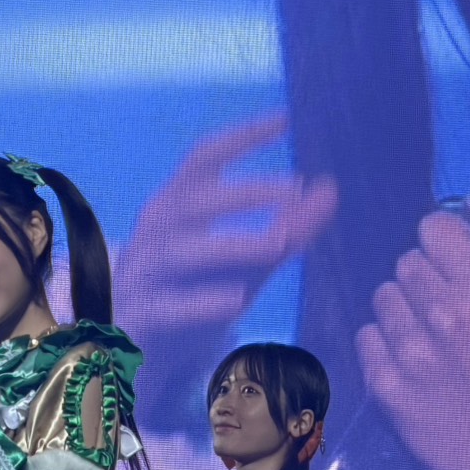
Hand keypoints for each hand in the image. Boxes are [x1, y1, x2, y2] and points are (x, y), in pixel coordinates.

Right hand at [115, 115, 336, 419]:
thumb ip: (287, 226)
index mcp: (176, 204)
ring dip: (231, 244)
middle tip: (294, 191)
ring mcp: (143, 273)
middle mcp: (155, 231)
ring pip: (181, 252)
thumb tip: (329, 190)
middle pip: (194, 201)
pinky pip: (168, 306)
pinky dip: (200, 303)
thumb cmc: (198, 289)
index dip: (242, 137)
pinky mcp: (140, 316)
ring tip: (278, 244)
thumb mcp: (247, 259)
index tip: (286, 121)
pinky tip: (236, 302)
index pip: (203, 158)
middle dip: (244, 193)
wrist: (141, 347)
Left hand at [356, 212, 469, 469]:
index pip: (435, 232)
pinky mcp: (388, 388)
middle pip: (407, 265)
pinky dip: (380, 338)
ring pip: (382, 299)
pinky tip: (399, 345)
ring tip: (419, 318)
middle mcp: (439, 316)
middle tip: (439, 288)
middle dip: (424, 271)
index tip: (447, 244)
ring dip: (401, 303)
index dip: (442, 235)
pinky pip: (366, 339)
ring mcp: (408, 354)